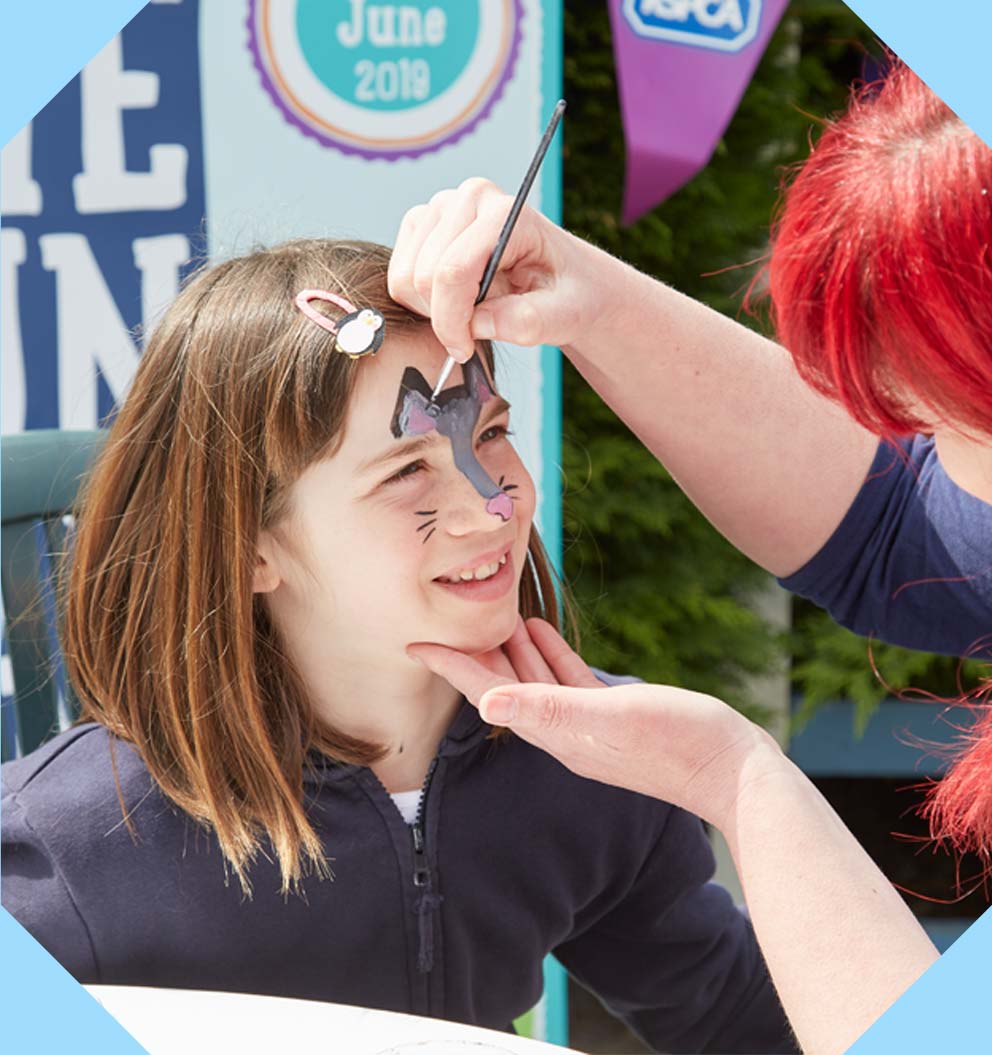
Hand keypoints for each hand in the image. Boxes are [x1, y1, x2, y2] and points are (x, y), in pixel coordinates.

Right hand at [388, 178, 601, 359]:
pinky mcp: (423, 223)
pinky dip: (419, 300)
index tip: (464, 350)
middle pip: (423, 276)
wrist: (565, 280)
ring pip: (404, 277)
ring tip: (468, 314)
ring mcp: (442, 207)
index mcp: (505, 213)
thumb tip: (477, 323)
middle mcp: (470, 198)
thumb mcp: (565, 316)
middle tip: (471, 336)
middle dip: (443, 319)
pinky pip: (398, 274)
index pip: (453, 271)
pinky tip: (454, 302)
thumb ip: (527, 322)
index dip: (451, 322)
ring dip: (430, 310)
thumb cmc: (568, 295)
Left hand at [409, 618, 783, 830]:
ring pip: (533, 679)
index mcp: (552, 730)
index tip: (415, 644)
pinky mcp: (611, 714)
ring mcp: (586, 722)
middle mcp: (561, 728)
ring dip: (509, 651)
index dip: (451, 666)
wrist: (730, 768)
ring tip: (487, 618)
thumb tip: (487, 702)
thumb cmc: (672, 741)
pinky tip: (541, 631)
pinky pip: (566, 679)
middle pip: (502, 685)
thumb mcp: (606, 717)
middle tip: (443, 623)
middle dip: (472, 655)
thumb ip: (548, 706)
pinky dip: (549, 655)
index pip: (487, 693)